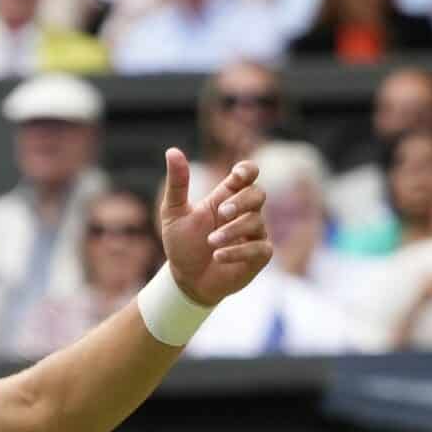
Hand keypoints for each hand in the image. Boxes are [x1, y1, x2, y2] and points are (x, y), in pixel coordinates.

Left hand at [158, 148, 271, 306]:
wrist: (185, 280)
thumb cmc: (181, 245)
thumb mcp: (173, 213)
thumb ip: (177, 183)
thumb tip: (172, 151)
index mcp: (226, 197)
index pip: (248, 174)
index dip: (247, 171)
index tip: (237, 176)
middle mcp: (244, 213)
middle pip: (258, 194)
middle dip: (242, 201)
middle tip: (223, 211)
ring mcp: (254, 234)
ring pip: (256, 222)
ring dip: (232, 231)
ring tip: (211, 242)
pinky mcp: (258, 256)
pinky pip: (259, 248)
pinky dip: (238, 251)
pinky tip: (218, 256)